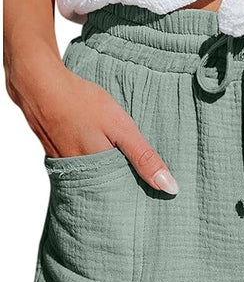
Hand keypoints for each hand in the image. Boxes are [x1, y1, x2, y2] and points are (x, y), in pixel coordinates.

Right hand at [5, 50, 178, 193]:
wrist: (36, 82)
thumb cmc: (80, 102)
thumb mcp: (121, 128)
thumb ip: (144, 157)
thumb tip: (169, 187)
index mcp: (97, 174)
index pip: (123, 197)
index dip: (138, 196)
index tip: (154, 199)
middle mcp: (78, 175)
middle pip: (107, 189)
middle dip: (124, 188)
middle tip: (142, 188)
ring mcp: (64, 164)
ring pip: (93, 177)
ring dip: (108, 174)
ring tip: (124, 171)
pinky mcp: (55, 151)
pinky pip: (79, 164)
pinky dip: (91, 161)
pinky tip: (99, 151)